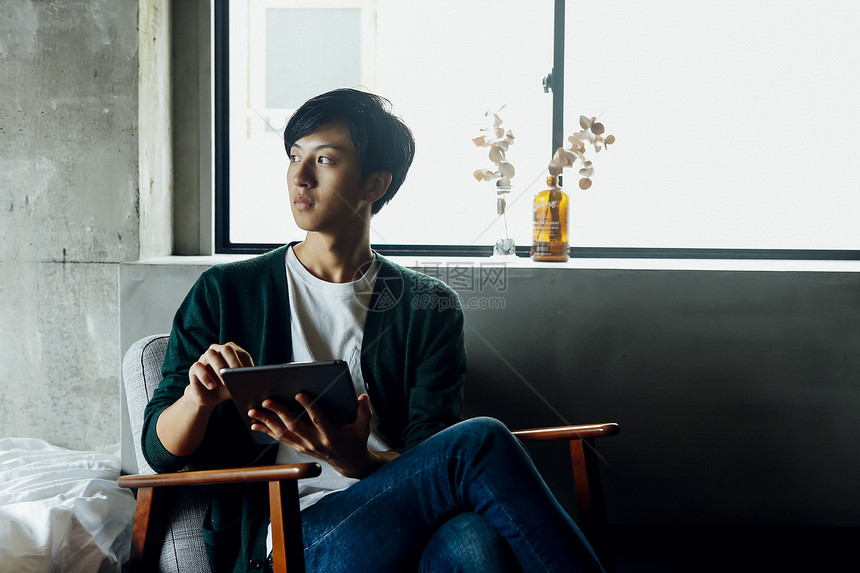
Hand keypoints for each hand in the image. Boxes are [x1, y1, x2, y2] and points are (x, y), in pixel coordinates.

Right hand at [185, 342, 253, 408]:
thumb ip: (245, 380)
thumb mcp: (238, 384)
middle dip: (233, 361)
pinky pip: (198, 367)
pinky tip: (212, 387)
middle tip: (237, 374)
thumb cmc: (227, 388)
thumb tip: (254, 380)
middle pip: (225, 349)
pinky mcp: (194, 368)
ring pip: (211, 354)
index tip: (247, 373)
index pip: (238, 351)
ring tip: (225, 382)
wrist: (210, 397)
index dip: (243, 361)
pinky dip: (206, 377)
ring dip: (219, 367)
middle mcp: (217, 351)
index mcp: (231, 352)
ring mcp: (205, 358)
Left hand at [250, 393, 390, 477]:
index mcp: (330, 435)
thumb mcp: (363, 428)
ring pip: (282, 433)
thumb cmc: (356, 441)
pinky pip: (281, 439)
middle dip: (279, 412)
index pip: (317, 419)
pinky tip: (256, 425)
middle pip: (294, 426)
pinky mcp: (299, 448)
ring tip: (253, 412)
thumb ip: (364, 412)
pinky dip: (267, 431)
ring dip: (266, 422)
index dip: (308, 406)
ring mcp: (305, 446)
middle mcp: (315, 442)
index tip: (298, 393)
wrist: (349, 463)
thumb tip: (362, 397)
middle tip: (267, 401)